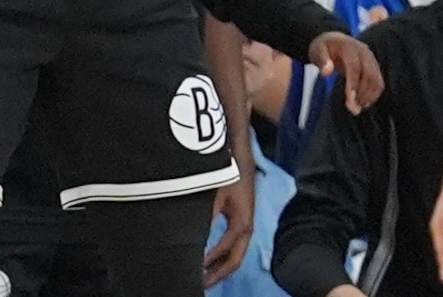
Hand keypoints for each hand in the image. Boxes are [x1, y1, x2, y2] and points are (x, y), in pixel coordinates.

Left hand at [202, 165, 253, 286]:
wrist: (241, 158)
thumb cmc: (230, 175)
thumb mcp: (215, 197)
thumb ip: (208, 219)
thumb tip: (195, 241)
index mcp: (242, 223)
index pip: (226, 250)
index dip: (211, 262)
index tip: (195, 271)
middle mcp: (247, 228)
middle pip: (235, 260)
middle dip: (219, 275)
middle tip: (201, 286)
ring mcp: (246, 225)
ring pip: (235, 255)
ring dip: (221, 268)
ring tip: (204, 279)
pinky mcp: (242, 221)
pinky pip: (234, 246)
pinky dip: (222, 257)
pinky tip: (210, 261)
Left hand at [310, 29, 384, 109]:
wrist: (334, 39)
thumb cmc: (324, 47)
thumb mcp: (317, 51)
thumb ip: (321, 60)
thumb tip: (327, 72)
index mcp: (350, 47)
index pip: (354, 68)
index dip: (353, 84)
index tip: (350, 101)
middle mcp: (364, 52)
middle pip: (369, 74)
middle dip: (362, 94)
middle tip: (353, 110)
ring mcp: (371, 58)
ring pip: (376, 79)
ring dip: (369, 96)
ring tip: (357, 108)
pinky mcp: (374, 66)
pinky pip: (378, 81)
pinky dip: (374, 94)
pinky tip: (364, 103)